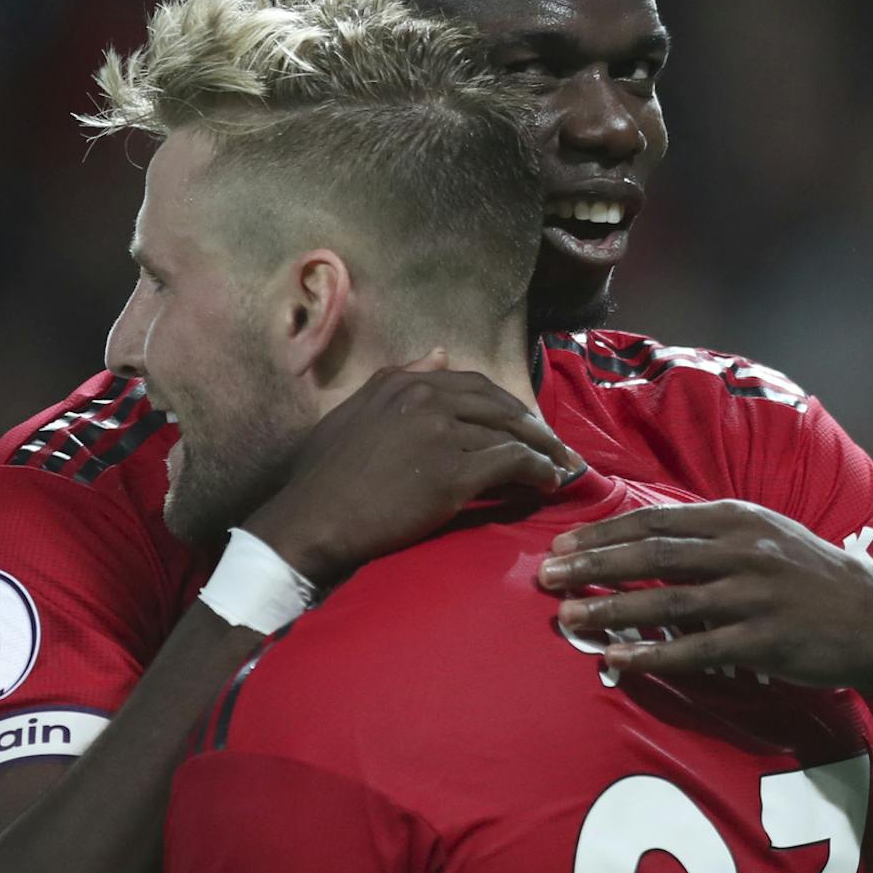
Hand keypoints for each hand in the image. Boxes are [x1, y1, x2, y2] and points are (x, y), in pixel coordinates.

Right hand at [243, 349, 583, 583]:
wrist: (312, 520)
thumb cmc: (323, 477)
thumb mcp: (353, 413)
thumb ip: (397, 380)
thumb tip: (439, 352)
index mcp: (401, 381)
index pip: (472, 384)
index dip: (505, 405)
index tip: (524, 424)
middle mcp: (424, 397)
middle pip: (499, 405)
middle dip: (532, 425)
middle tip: (555, 446)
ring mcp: (441, 432)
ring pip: (511, 433)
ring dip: (543, 450)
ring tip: (560, 466)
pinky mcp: (454, 473)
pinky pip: (513, 464)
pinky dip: (538, 471)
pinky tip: (548, 484)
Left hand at [541, 500, 872, 692]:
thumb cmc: (808, 576)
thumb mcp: (762, 536)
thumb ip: (708, 535)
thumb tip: (642, 537)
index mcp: (735, 519)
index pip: (654, 521)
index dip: (603, 533)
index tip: (562, 544)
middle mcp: (742, 550)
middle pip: (652, 553)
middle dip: (593, 564)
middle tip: (545, 574)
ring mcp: (754, 595)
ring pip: (667, 599)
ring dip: (611, 607)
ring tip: (566, 615)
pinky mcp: (765, 640)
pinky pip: (696, 648)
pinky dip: (652, 655)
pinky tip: (616, 659)